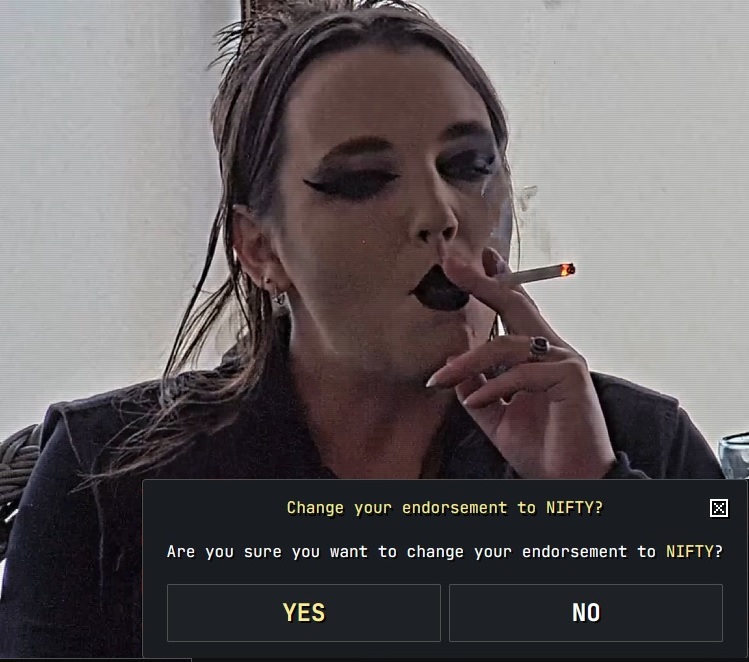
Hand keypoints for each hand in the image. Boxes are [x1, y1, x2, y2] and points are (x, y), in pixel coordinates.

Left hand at [426, 248, 615, 478]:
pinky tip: (478, 400)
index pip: (515, 311)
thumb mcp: (495, 415)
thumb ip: (476, 388)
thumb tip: (450, 360)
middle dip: (483, 282)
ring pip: (507, 345)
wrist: (569, 481)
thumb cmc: (539, 448)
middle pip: (516, 304)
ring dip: (468, 362)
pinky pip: (521, 373)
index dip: (494, 283)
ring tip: (440, 380)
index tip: (473, 260)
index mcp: (538, 355)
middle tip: (453, 264)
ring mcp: (566, 361)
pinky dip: (493, 387)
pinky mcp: (571, 378)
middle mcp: (554, 350)